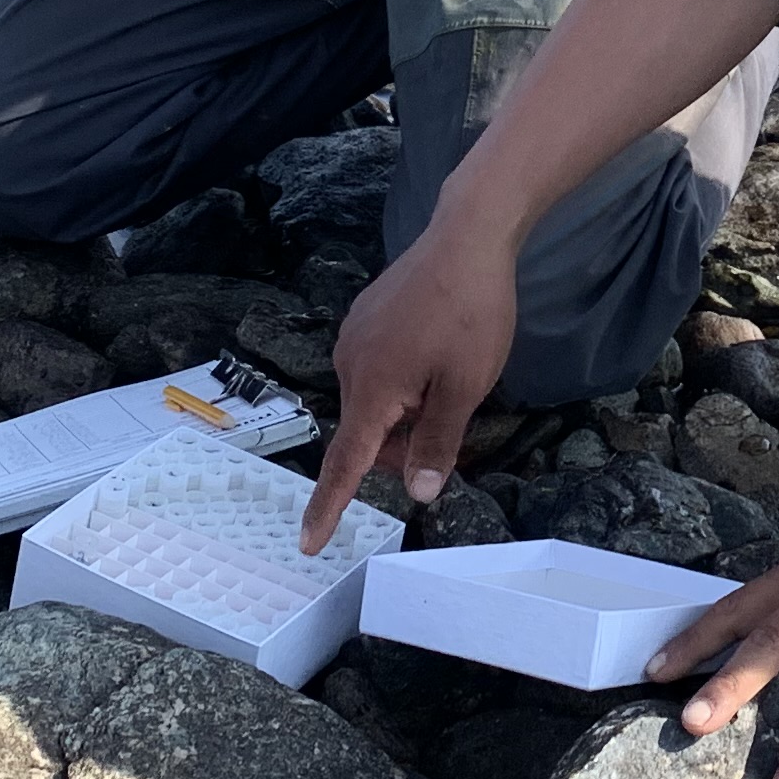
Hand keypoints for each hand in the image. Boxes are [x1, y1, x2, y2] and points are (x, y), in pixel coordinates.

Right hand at [299, 220, 521, 553]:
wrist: (466, 236)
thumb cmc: (471, 313)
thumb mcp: (464, 387)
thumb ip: (438, 443)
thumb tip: (418, 493)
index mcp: (371, 390)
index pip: (344, 463)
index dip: (328, 507)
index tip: (308, 543)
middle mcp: (349, 366)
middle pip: (366, 431)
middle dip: (401, 443)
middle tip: (450, 419)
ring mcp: (353, 337)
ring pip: (374, 399)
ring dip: (405, 409)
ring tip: (449, 374)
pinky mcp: (365, 318)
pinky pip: (376, 368)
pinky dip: (400, 381)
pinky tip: (435, 349)